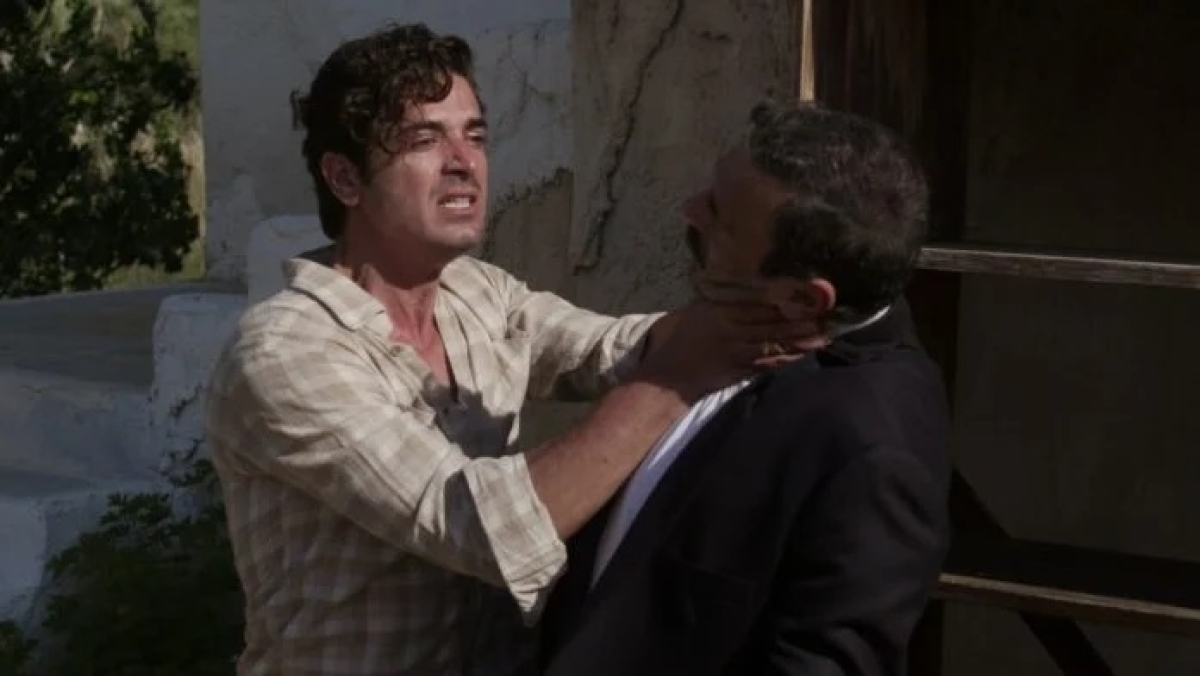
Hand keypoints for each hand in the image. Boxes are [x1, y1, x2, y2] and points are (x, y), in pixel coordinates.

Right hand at [637, 295, 827, 401]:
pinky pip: (769, 362)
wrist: (669, 375)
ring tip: (824, 333)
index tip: (807, 290)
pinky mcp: (740, 370)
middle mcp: (729, 328)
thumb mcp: (698, 309)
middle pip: (771, 320)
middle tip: (826, 312)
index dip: (785, 296)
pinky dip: (788, 357)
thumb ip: (723, 297)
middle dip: (800, 316)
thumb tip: (754, 284)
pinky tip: (804, 353)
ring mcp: (735, 350)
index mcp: (718, 309)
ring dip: (800, 338)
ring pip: (774, 341)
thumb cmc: (683, 338)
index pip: (757, 300)